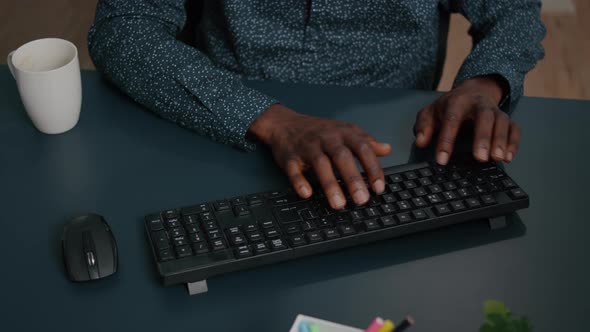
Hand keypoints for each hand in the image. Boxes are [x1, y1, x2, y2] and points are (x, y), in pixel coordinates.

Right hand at [248, 104, 391, 208]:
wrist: (284, 123)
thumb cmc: (318, 130)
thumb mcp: (344, 130)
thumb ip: (365, 141)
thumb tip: (387, 149)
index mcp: (343, 133)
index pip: (362, 149)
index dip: (372, 168)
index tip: (379, 187)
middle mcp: (327, 138)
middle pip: (342, 157)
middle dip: (353, 179)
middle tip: (362, 199)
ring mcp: (307, 147)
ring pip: (320, 164)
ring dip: (330, 184)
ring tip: (339, 204)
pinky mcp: (290, 157)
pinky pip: (294, 170)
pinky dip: (299, 181)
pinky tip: (307, 194)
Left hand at [414, 76, 520, 163]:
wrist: (473, 91)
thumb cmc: (449, 106)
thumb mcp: (430, 112)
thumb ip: (423, 126)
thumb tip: (420, 142)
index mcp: (457, 102)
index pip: (452, 120)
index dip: (446, 141)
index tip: (442, 160)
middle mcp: (479, 104)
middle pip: (484, 118)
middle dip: (482, 138)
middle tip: (479, 157)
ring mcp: (495, 111)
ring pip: (502, 123)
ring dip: (501, 141)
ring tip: (497, 158)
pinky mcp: (507, 119)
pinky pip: (514, 129)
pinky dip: (514, 142)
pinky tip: (509, 157)